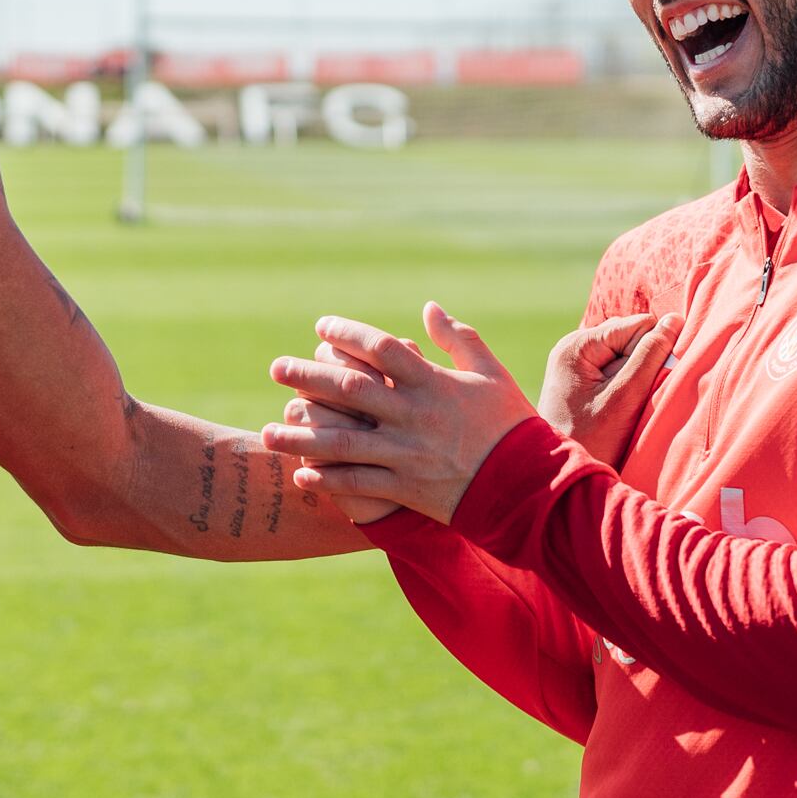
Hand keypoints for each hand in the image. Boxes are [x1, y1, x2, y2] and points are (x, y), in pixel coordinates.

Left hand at [263, 303, 538, 524]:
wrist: (528, 487)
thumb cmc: (510, 425)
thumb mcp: (490, 374)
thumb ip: (459, 339)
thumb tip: (429, 308)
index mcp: (433, 383)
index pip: (381, 349)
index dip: (348, 334)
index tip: (321, 327)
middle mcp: (413, 416)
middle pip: (350, 390)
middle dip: (308, 377)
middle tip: (276, 368)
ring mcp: (406, 454)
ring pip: (342, 442)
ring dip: (301, 436)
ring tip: (268, 431)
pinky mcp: (405, 489)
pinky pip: (357, 484)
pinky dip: (327, 480)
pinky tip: (301, 476)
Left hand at [539, 310, 679, 463]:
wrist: (559, 476)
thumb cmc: (590, 440)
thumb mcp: (624, 398)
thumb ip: (650, 357)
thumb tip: (674, 320)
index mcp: (578, 345)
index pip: (638, 326)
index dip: (655, 352)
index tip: (647, 386)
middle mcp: (574, 347)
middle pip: (632, 337)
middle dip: (644, 364)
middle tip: (632, 400)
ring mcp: (578, 363)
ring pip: (628, 354)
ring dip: (637, 377)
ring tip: (625, 407)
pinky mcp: (584, 379)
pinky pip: (618, 370)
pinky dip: (628, 386)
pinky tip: (621, 408)